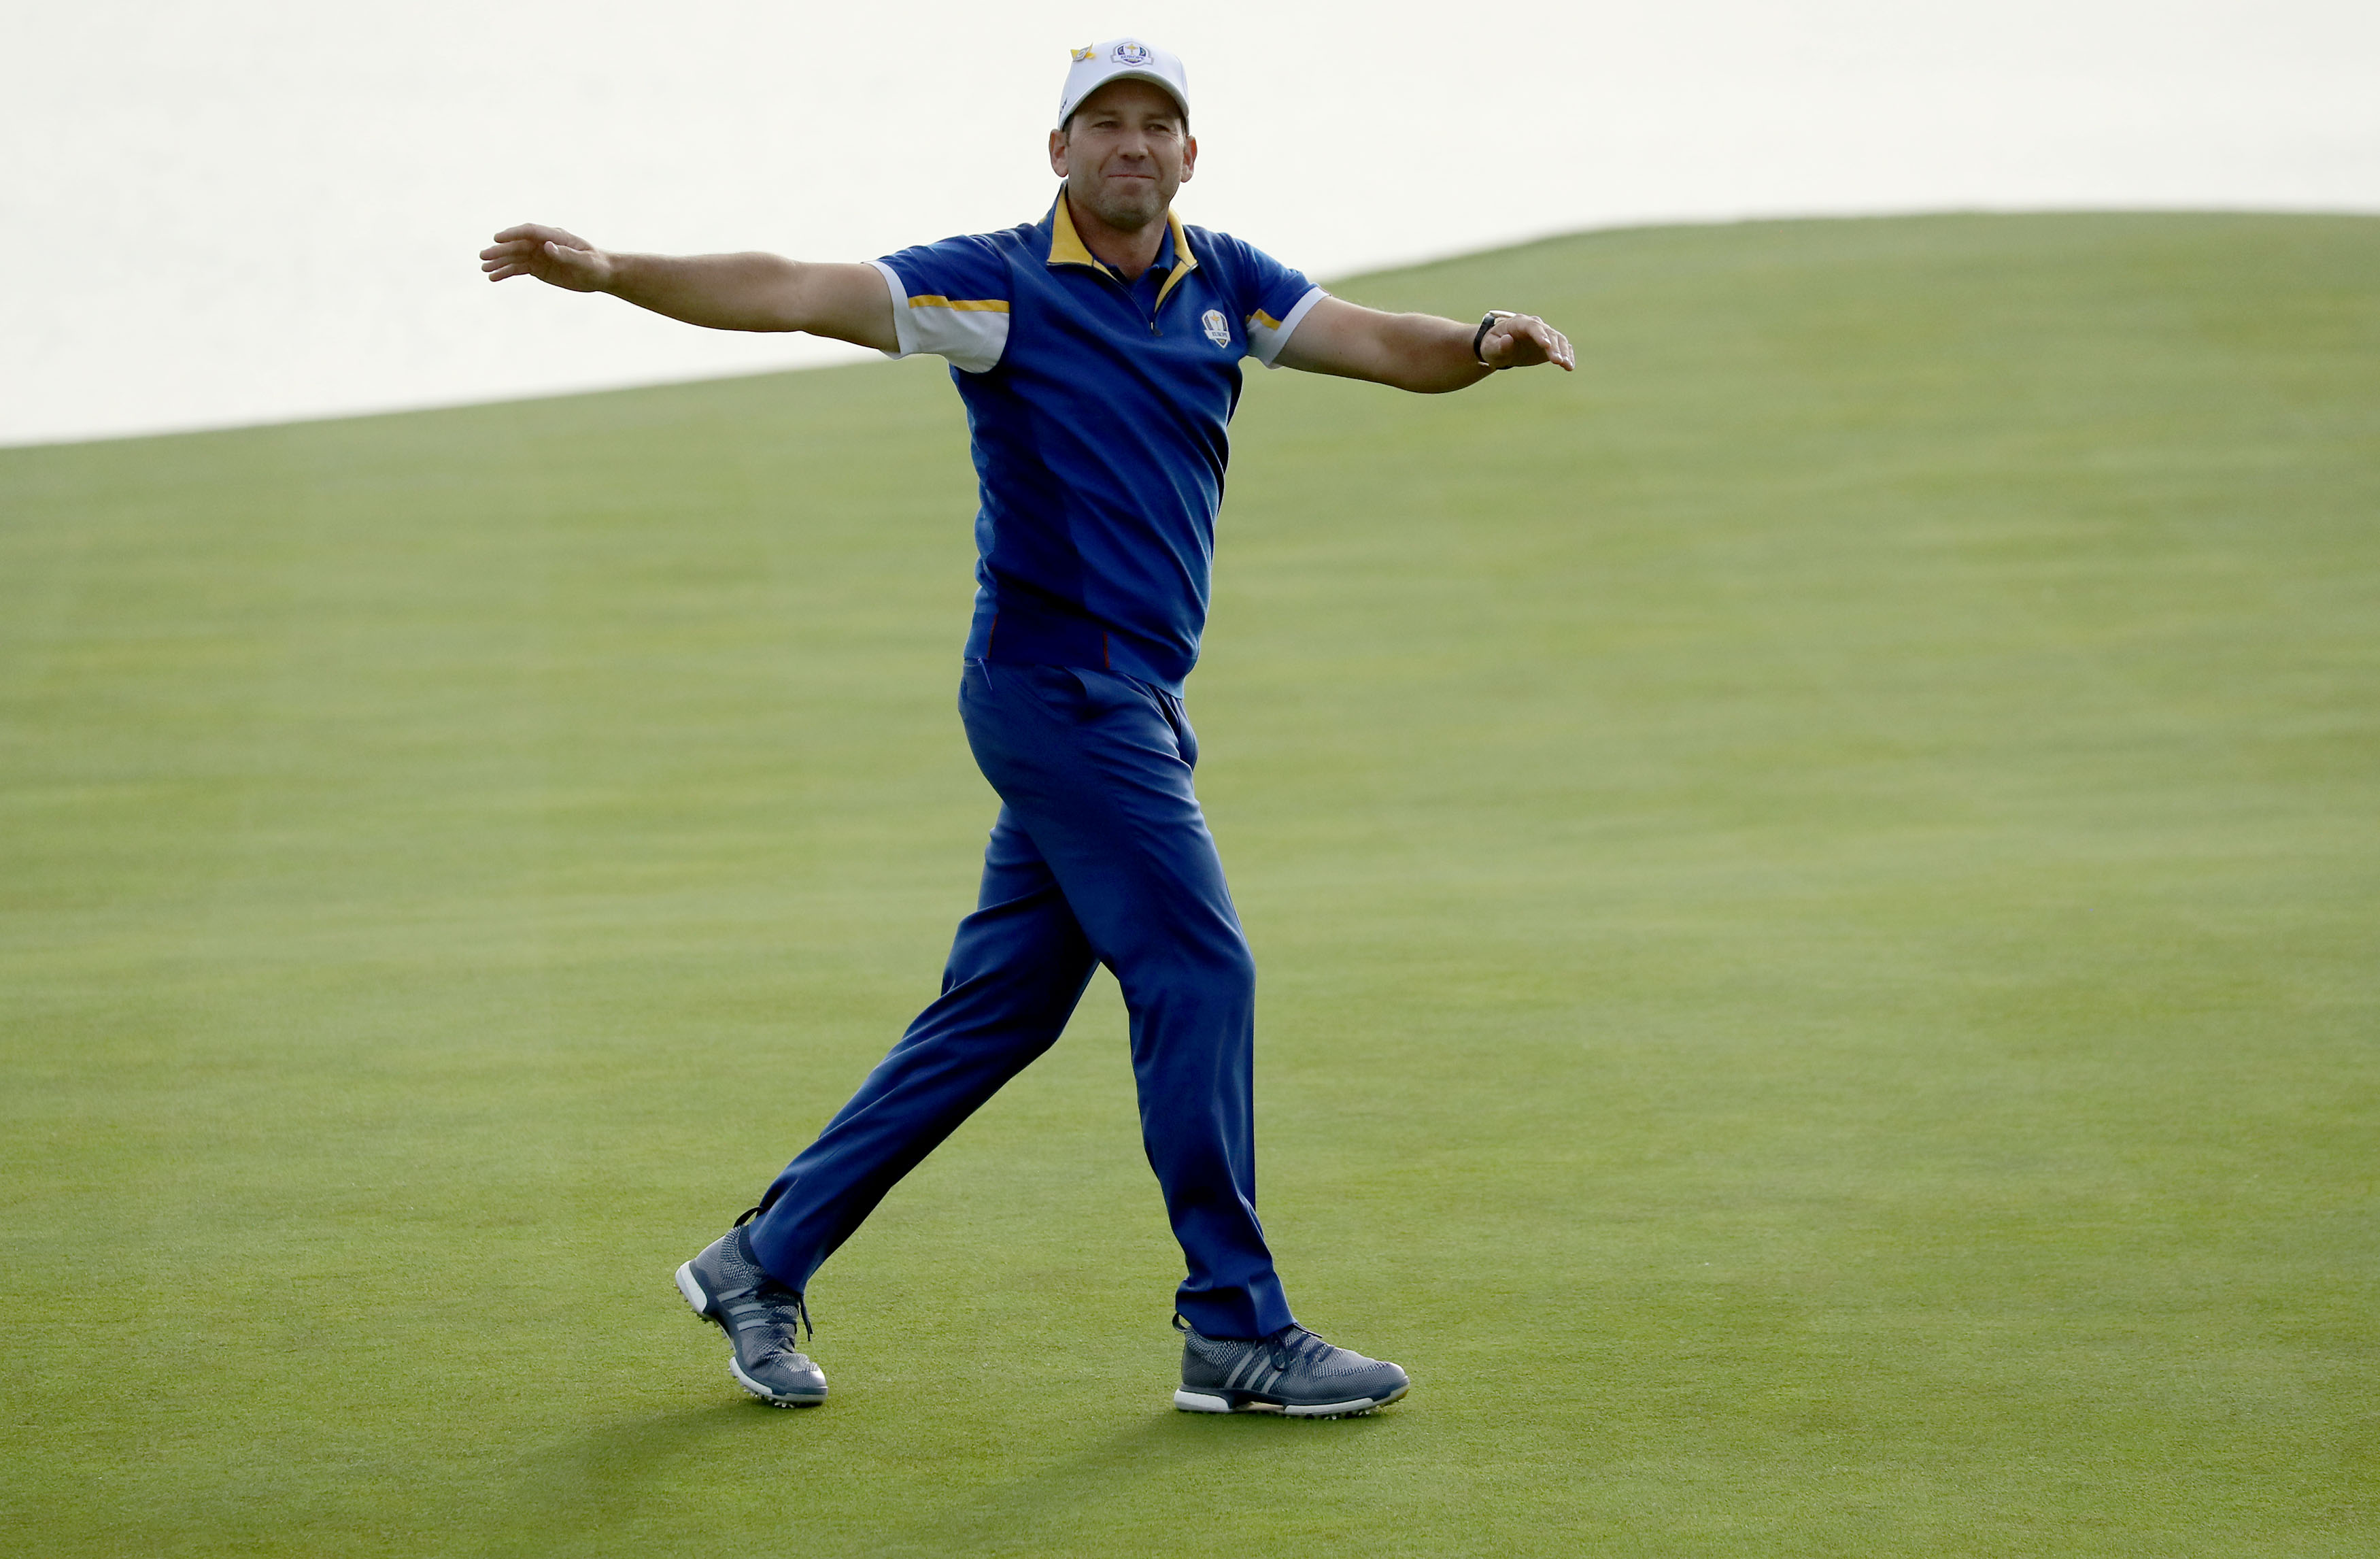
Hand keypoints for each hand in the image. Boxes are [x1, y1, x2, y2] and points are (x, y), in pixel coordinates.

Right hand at [479, 223, 614, 291]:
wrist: (602, 274)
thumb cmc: (596, 265)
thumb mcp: (584, 261)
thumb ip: (566, 254)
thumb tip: (547, 246)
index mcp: (555, 236)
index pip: (529, 231)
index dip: (513, 234)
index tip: (497, 238)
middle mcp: (543, 243)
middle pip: (517, 245)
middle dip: (500, 251)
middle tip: (483, 257)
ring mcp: (539, 255)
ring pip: (515, 257)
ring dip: (499, 262)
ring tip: (484, 268)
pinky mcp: (538, 268)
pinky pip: (518, 269)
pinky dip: (505, 272)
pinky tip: (493, 277)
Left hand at [1480, 313, 1574, 372]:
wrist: (1499, 348)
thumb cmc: (1492, 347)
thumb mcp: (1490, 348)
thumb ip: (1499, 346)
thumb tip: (1508, 340)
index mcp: (1519, 323)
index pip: (1532, 326)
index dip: (1540, 335)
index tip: (1546, 346)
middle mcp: (1535, 325)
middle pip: (1548, 333)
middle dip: (1554, 347)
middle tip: (1558, 362)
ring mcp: (1544, 334)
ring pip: (1559, 340)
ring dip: (1564, 352)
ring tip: (1567, 366)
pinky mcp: (1551, 344)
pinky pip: (1562, 348)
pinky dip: (1568, 355)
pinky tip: (1570, 367)